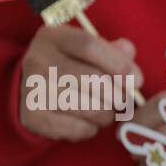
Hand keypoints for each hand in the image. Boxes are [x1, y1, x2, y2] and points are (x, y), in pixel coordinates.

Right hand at [18, 25, 142, 140]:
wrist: (28, 88)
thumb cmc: (68, 65)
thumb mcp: (85, 50)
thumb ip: (111, 50)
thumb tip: (128, 51)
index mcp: (53, 37)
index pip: (90, 46)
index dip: (119, 64)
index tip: (137, 80)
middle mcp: (38, 60)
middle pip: (93, 80)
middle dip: (119, 95)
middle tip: (126, 101)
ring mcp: (32, 89)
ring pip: (89, 108)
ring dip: (108, 114)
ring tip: (109, 111)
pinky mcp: (33, 117)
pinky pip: (78, 128)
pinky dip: (92, 128)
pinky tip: (90, 121)